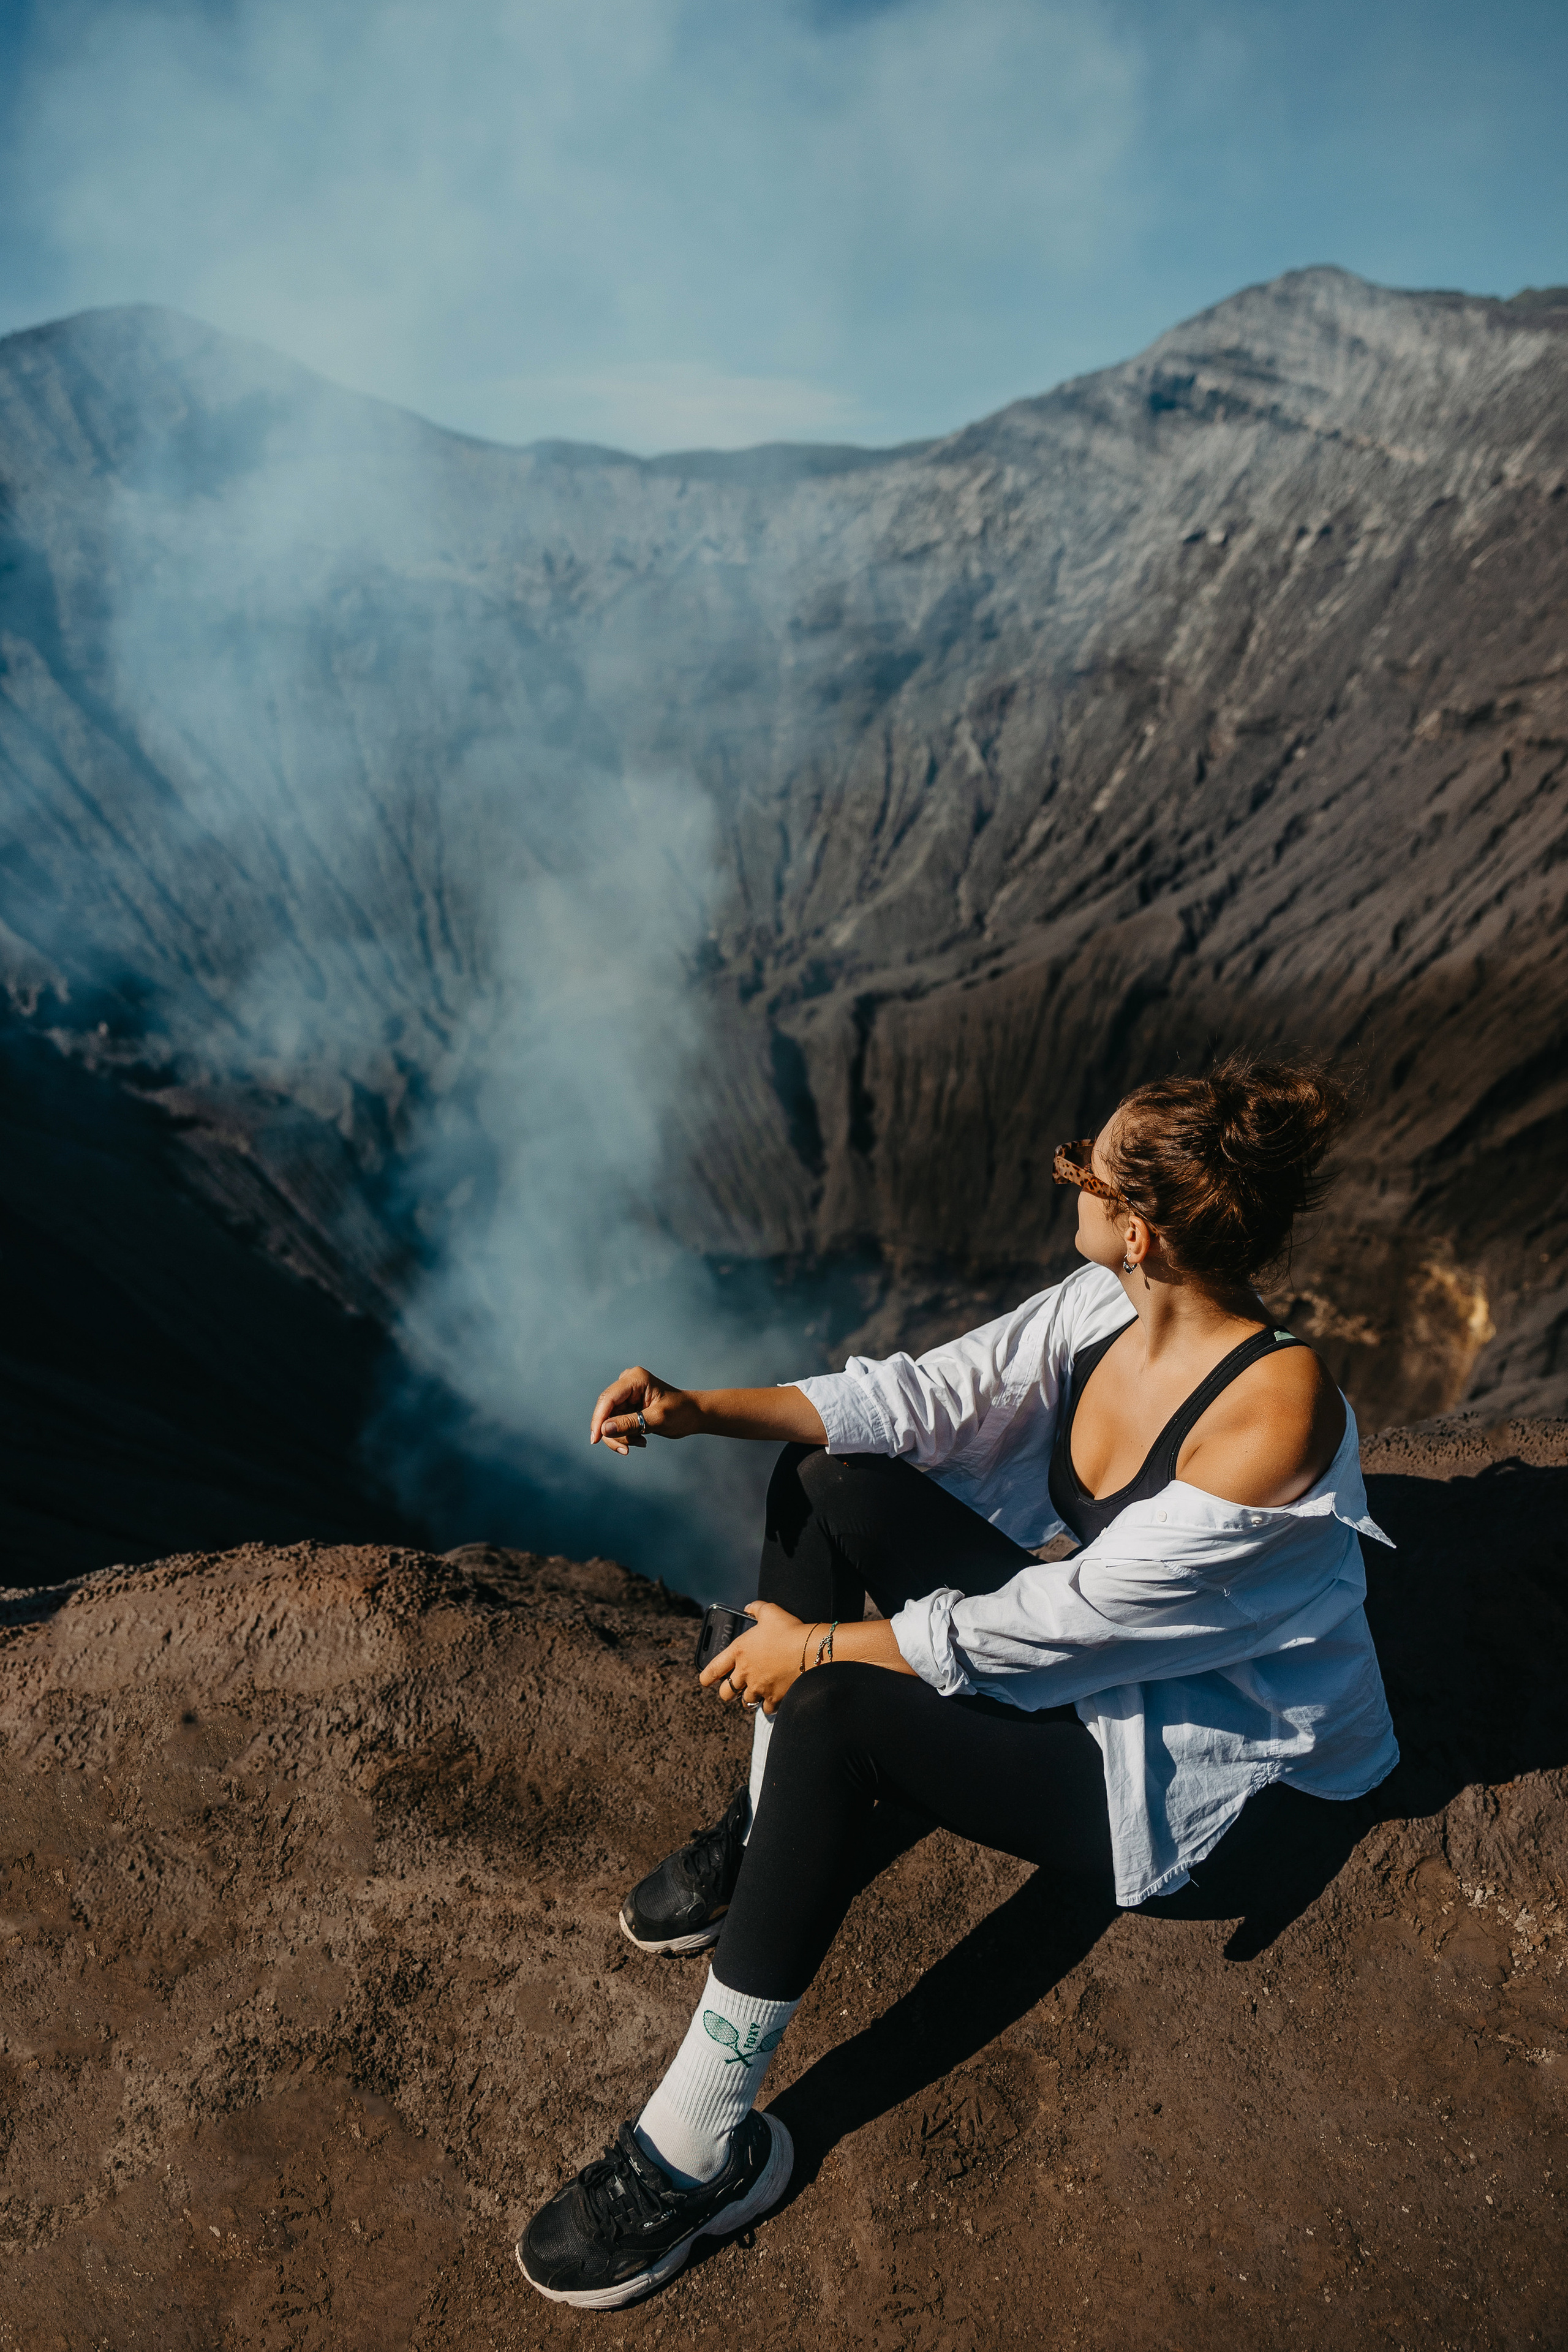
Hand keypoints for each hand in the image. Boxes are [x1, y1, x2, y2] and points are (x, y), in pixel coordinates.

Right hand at [590, 1366, 702, 1454]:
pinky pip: (615, 1425)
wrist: (693, 1415)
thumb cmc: (681, 1412)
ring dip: (621, 1437)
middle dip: (613, 1433)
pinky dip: (625, 1436)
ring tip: (641, 1442)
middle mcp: (627, 1384)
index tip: (595, 1440)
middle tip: (626, 1450)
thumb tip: (603, 1430)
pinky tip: (641, 1440)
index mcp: (635, 1379)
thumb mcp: (657, 1419)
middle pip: (605, 1412)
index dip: (598, 1419)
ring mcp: (626, 1396)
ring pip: (608, 1421)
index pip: (608, 1399)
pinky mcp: (627, 1407)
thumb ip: (630, 1423)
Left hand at [699, 1601, 810, 1716]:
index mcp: (738, 1651)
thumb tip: (748, 1608)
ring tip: (757, 1690)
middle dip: (728, 1691)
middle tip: (735, 1686)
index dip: (706, 1677)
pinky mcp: (774, 1697)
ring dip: (749, 1697)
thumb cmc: (789, 1629)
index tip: (705, 1680)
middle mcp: (744, 1673)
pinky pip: (766, 1708)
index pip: (713, 1669)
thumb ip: (755, 1608)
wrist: (811, 1650)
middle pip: (725, 1693)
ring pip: (746, 1701)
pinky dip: (769, 1704)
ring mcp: (759, 1687)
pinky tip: (773, 1696)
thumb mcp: (770, 1611)